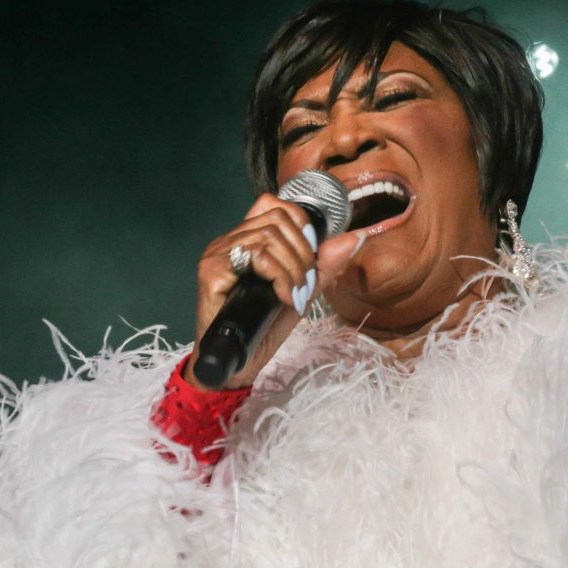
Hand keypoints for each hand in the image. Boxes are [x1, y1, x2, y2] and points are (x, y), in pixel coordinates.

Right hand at [187, 194, 364, 389]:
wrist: (239, 363)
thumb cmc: (265, 326)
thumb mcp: (303, 290)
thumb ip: (325, 264)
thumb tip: (355, 237)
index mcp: (247, 240)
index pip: (274, 204)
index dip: (300, 223)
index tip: (310, 257)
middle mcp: (230, 241)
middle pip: (277, 218)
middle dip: (302, 252)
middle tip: (304, 283)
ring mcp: (218, 253)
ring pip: (268, 236)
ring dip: (292, 267)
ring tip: (294, 293)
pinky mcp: (212, 270)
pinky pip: (255, 256)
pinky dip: (279, 276)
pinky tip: (283, 297)